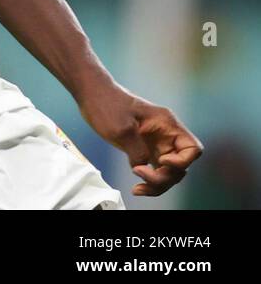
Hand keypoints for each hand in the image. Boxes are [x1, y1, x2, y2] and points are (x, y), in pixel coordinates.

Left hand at [79, 87, 203, 195]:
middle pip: (180, 166)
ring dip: (157, 184)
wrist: (91, 94)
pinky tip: (137, 188)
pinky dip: (149, 181)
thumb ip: (137, 150)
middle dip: (165, 177)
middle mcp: (166, 135)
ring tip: (138, 189)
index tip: (161, 161)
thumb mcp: (121, 129)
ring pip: (168, 172)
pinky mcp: (143, 149)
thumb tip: (144, 166)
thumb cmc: (107, 104)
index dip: (182, 161)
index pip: (192, 149)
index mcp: (167, 124)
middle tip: (139, 174)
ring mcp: (155, 143)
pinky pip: (154, 170)